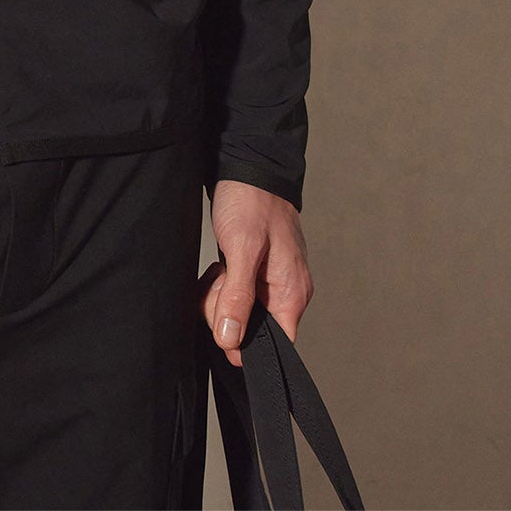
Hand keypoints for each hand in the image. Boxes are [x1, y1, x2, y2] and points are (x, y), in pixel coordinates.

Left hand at [198, 180, 313, 367]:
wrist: (245, 166)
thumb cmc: (251, 202)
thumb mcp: (242, 249)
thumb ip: (238, 297)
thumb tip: (231, 340)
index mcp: (292, 293)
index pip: (276, 343)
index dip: (246, 344)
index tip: (221, 329)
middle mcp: (284, 292)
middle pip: (252, 328)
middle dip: (226, 310)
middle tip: (219, 279)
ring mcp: (268, 282)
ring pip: (239, 310)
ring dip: (220, 295)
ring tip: (219, 268)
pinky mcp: (252, 271)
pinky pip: (234, 293)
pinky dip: (220, 284)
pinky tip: (218, 267)